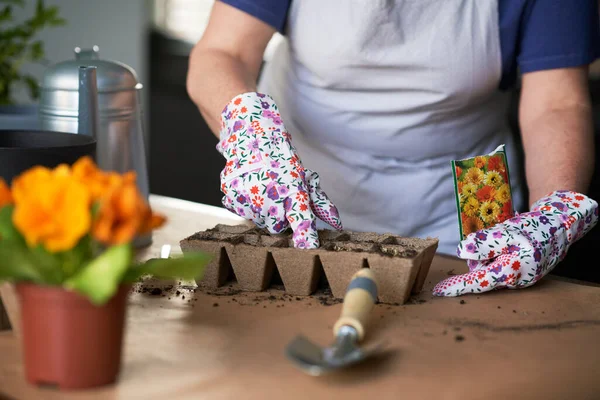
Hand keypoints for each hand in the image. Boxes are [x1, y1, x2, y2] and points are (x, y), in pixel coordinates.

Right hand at [216, 92, 342, 248]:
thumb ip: (320, 204)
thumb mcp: (304, 179)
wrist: (250, 136)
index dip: (304, 235)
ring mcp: (248, 198)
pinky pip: (244, 214)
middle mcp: (270, 194)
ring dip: (264, 212)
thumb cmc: (282, 159)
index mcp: (291, 188)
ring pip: (260, 222)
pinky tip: (251, 190)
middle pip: (277, 227)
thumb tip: (337, 224)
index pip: (300, 218)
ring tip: (264, 191)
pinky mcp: (232, 199)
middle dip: (280, 217)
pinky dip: (249, 206)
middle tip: (278, 198)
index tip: (307, 246)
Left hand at [433, 190, 597, 295]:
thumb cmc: (533, 229)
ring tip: (508, 239)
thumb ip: (485, 243)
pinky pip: (497, 264)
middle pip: (480, 271)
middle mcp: (513, 281)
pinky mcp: (517, 273)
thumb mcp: (507, 232)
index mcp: (510, 272)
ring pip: (487, 266)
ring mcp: (516, 279)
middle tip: (498, 238)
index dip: (457, 285)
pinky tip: (510, 244)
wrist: (560, 228)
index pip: (477, 281)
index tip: (438, 291)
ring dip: (489, 252)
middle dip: (480, 256)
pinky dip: (497, 253)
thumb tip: (462, 251)